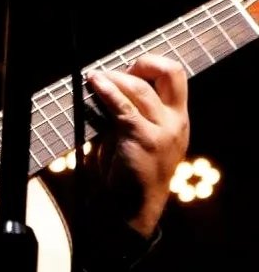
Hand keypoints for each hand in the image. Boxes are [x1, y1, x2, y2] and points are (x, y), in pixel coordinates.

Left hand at [86, 53, 189, 237]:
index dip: (151, 66)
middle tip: (117, 70)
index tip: (127, 71)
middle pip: (171, 73)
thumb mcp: (135, 138)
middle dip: (144, 63)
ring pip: (140, 88)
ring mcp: (164, 130)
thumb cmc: (129, 173)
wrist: (132, 208)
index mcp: (177, 120)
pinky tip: (94, 83)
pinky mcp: (145, 139)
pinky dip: (106, 91)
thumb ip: (129, 114)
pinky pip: (123, 107)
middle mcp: (176, 122)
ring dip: (114, 78)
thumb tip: (106, 87)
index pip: (175, 78)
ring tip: (95, 77)